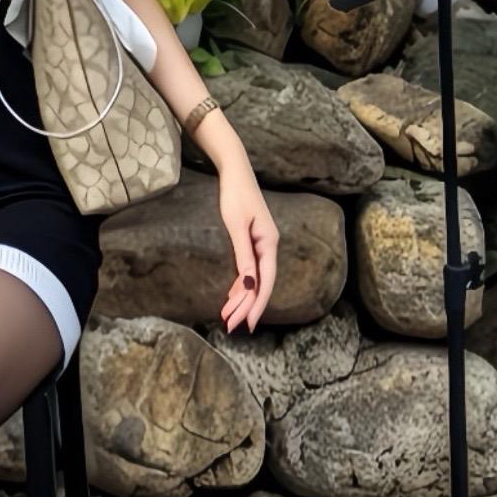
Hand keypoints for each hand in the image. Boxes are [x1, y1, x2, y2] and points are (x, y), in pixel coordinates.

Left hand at [217, 151, 278, 334]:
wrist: (235, 171)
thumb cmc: (235, 194)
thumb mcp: (237, 225)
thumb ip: (243, 256)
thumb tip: (247, 285)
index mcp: (269, 243)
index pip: (265, 281)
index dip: (256, 304)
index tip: (248, 323)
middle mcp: (269, 246)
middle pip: (260, 284)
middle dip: (246, 307)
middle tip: (230, 326)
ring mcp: (262, 244)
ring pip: (254, 279)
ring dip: (242, 299)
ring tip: (228, 317)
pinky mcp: (253, 241)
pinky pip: (250, 270)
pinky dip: (240, 285)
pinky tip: (232, 296)